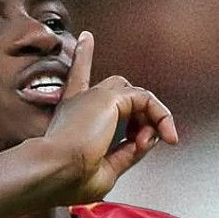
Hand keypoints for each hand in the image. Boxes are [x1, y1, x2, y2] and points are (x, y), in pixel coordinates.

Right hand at [40, 31, 178, 203]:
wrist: (53, 172)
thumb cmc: (67, 178)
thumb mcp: (104, 171)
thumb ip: (125, 153)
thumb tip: (147, 140)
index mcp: (71, 118)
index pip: (79, 83)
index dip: (83, 60)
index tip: (86, 39)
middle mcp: (80, 103)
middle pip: (117, 91)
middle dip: (138, 116)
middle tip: (142, 143)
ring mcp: (93, 97)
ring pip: (133, 94)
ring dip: (151, 116)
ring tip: (162, 138)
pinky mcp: (108, 98)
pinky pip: (146, 100)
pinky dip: (160, 116)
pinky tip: (165, 134)